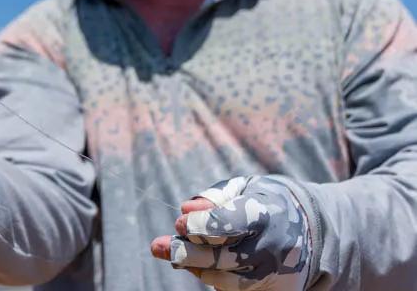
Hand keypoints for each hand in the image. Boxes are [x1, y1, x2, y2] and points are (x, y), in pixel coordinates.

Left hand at [150, 176, 311, 290]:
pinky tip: (201, 268)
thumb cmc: (265, 203)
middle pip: (220, 258)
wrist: (311, 229)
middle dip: (186, 253)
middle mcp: (271, 247)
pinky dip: (214, 280)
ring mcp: (275, 274)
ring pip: (225, 281)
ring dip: (196, 269)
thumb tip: (186, 208)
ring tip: (177, 256)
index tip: (178, 223)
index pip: (225, 224)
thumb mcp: (243, 189)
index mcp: (263, 214)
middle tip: (159, 246)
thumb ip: (214, 197)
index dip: (197, 225)